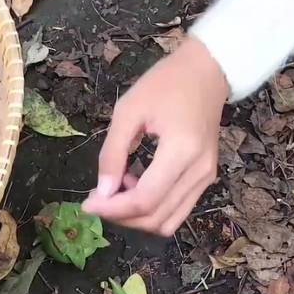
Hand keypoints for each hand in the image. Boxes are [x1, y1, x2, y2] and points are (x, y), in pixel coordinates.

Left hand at [82, 36, 228, 236]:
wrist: (207, 71)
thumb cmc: (165, 83)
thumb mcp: (128, 111)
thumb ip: (113, 153)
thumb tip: (103, 192)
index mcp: (182, 151)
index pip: (145, 200)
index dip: (112, 208)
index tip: (86, 204)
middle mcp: (199, 172)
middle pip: (156, 218)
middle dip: (120, 216)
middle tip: (96, 200)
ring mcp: (206, 178)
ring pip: (167, 221)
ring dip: (136, 217)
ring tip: (116, 191)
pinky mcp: (205, 179)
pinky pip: (176, 210)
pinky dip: (152, 209)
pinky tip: (134, 185)